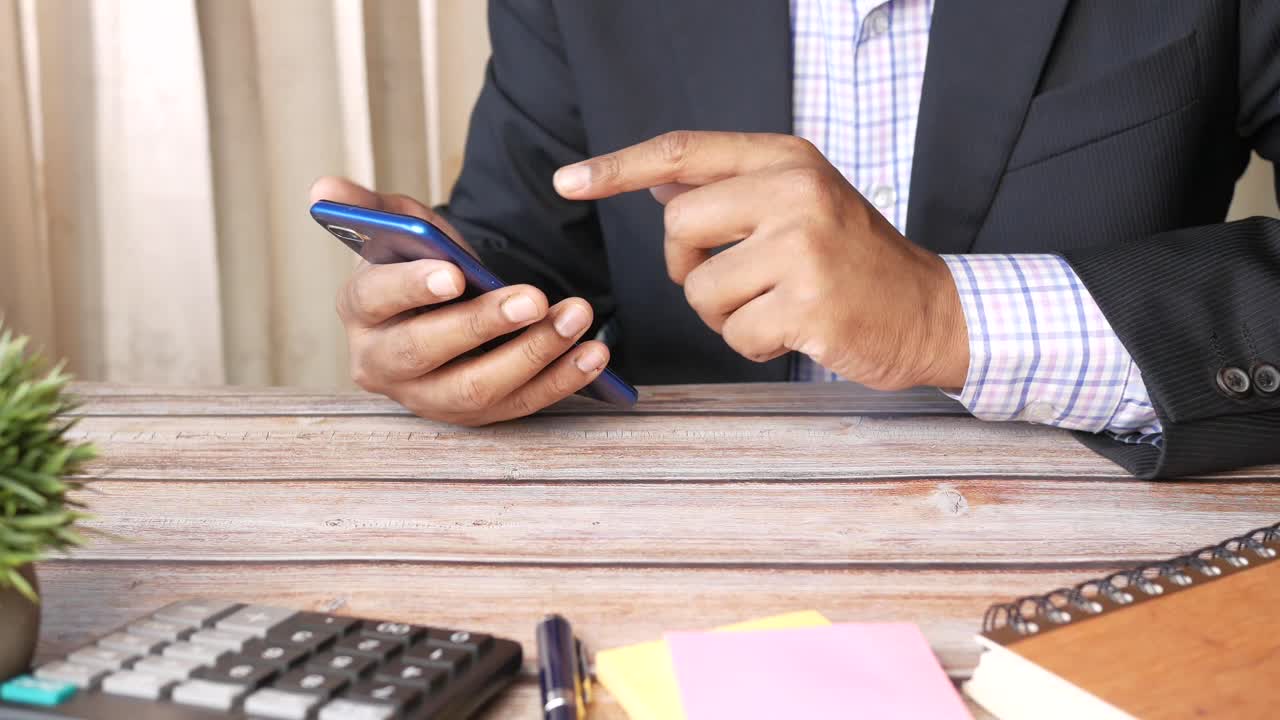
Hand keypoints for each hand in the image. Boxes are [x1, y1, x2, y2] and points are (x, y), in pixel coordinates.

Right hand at [311, 177, 611, 424]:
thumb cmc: (417, 263)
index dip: (414, 288)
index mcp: (359, 310)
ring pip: (477, 388)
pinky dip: (561, 380)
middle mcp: (382, 364)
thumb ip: (367, 206)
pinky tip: (594, 354)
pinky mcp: (472, 416)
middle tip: (533, 297)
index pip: (377, 300)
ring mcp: (427, 398)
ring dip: (533, 352)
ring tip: (576, 315)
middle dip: (483, 325)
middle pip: (428, 352)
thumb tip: (324, 190)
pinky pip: (520, 405)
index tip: (454, 273)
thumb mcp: (395, 227)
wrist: (439, 309)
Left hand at [552, 132, 967, 389]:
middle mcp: (795, 193)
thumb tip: (655, 183)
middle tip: (736, 279)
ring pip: (700, 291)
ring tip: (777, 305)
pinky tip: (796, 330)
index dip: (616, 167)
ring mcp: (803, 249)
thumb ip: (732, 189)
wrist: (930, 312)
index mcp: (787, 160)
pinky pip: (734, 335)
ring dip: (726, 314)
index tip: (567, 181)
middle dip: (689, 267)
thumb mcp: (801, 202)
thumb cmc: (854, 261)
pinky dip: (754, 344)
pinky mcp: (808, 306)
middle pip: (678, 229)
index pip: (682, 152)